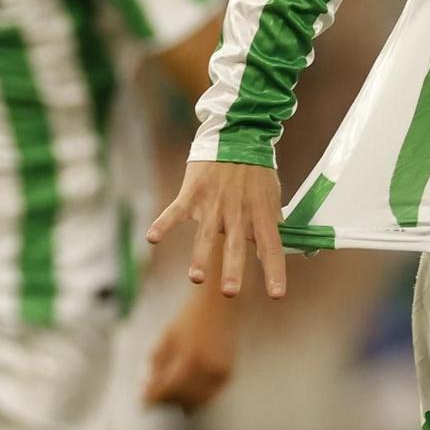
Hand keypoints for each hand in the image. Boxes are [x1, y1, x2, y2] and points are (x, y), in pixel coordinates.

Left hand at [143, 295, 238, 413]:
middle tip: (152, 399)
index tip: (142, 403)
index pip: (166, 390)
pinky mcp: (227, 374)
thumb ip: (155, 365)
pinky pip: (208, 396)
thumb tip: (146, 388)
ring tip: (167, 396)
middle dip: (164, 401)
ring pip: (195, 402)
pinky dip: (195, 398)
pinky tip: (185, 392)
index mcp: (189, 359)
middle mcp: (206, 369)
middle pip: (180, 399)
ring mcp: (219, 373)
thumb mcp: (166, 338)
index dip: (151, 398)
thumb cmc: (189, 318)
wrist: (220, 305)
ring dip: (179, 402)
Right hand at [148, 160, 287, 297]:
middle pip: (236, 246)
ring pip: (206, 235)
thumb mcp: (272, 195)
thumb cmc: (256, 170)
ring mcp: (214, 204)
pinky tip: (152, 238)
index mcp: (260, 214)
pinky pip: (175, 212)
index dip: (274, 271)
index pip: (271, 247)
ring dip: (200, 257)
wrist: (237, 134)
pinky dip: (162, 224)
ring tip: (196, 278)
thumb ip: (271, 221)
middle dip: (232, 269)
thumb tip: (278, 246)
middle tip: (230, 292)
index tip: (276, 295)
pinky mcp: (192, 195)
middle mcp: (238, 213)